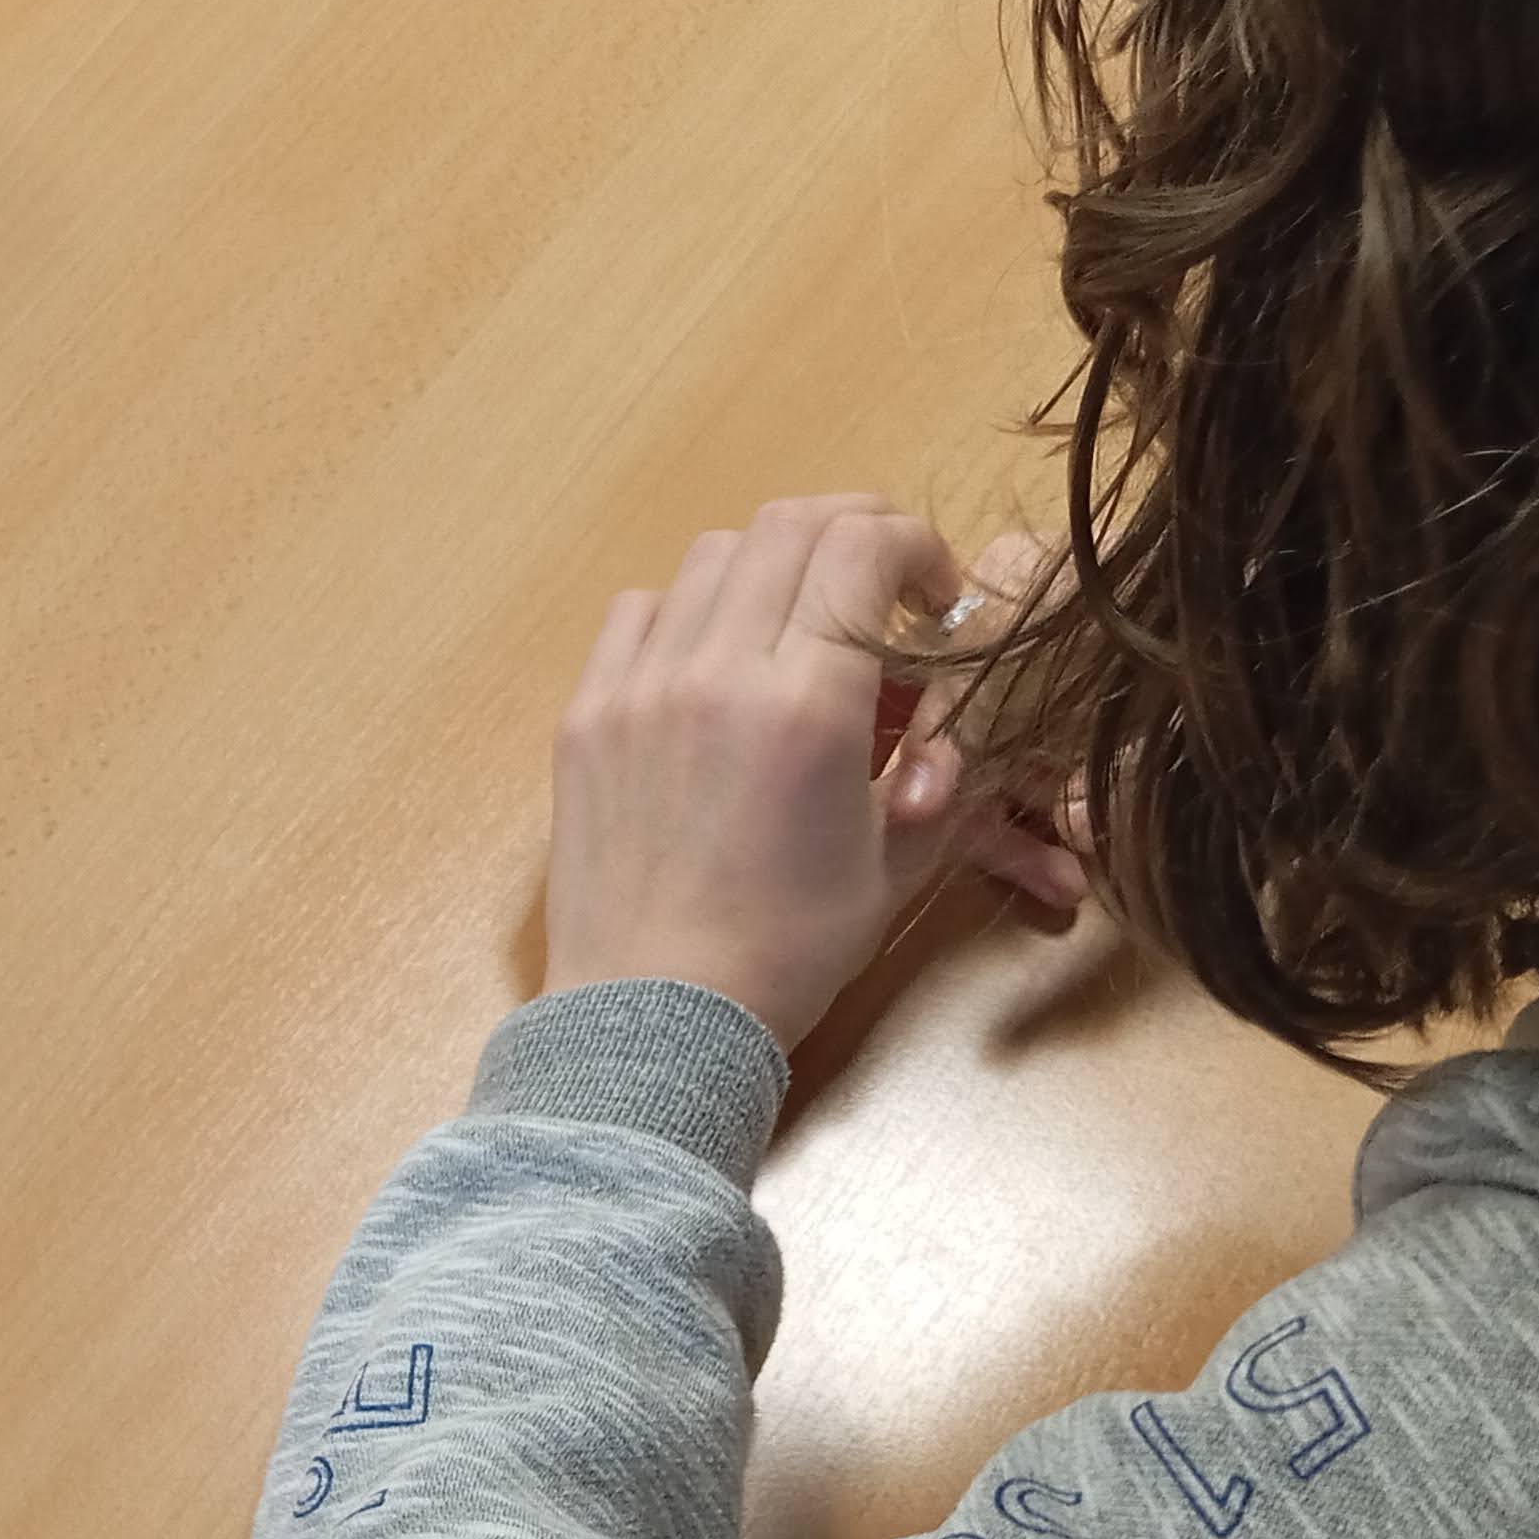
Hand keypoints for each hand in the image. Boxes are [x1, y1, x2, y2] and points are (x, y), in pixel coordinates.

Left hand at [541, 495, 1080, 1046]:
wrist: (655, 1013)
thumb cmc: (789, 949)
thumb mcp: (898, 859)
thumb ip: (938, 763)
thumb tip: (952, 704)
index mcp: (807, 704)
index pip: (863, 546)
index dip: (916, 548)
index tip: (934, 600)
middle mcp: (716, 671)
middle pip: (789, 525)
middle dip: (853, 535)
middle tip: (881, 589)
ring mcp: (638, 686)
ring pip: (713, 555)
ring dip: (773, 568)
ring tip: (798, 629)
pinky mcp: (586, 713)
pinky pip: (640, 610)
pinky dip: (691, 611)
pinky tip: (713, 665)